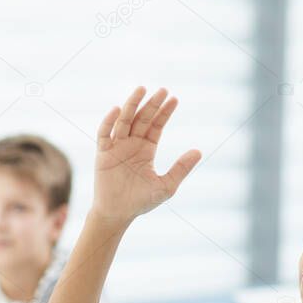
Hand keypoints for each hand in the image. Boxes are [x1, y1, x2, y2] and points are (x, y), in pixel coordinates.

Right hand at [92, 87, 201, 223]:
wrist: (118, 213)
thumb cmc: (141, 201)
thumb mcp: (167, 184)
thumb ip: (181, 168)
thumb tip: (199, 151)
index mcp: (146, 150)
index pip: (156, 126)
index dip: (164, 112)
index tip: (174, 99)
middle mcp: (131, 144)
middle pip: (142, 119)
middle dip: (152, 104)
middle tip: (163, 90)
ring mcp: (116, 147)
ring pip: (124, 120)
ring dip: (132, 105)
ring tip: (142, 89)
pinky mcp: (103, 153)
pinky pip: (105, 134)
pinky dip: (109, 121)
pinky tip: (118, 109)